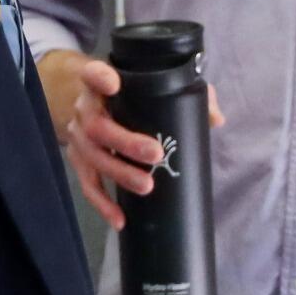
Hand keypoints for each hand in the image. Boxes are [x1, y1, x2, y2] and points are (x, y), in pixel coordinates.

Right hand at [40, 50, 223, 228]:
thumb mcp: (149, 86)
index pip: (92, 74)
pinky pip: (89, 185)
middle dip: (126, 142)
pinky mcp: (79, 162)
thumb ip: (186, 94)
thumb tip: (216, 119)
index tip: (114, 83)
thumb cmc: (127, 93)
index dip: (100, 77)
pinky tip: (120, 220)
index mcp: (99, 85)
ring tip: (147, 186)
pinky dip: (103, 204)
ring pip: (94, 158)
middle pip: (98, 127)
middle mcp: (85, 110)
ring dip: (120, 174)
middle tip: (156, 153)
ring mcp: (79, 138)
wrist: (88, 104)